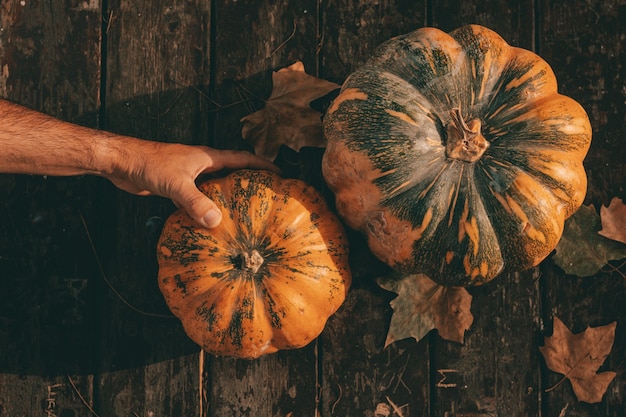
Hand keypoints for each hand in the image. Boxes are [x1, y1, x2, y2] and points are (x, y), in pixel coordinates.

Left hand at [103, 140, 278, 227]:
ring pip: (218, 187)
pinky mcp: (179, 187)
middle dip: (252, 183)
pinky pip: (201, 198)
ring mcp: (191, 176)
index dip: (264, 166)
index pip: (244, 159)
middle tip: (268, 198)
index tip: (281, 175)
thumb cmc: (150, 164)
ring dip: (230, 197)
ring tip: (246, 215)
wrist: (122, 162)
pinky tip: (213, 223)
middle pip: (234, 172)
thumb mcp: (177, 184)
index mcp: (209, 158)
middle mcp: (203, 165)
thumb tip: (216, 222)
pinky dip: (209, 208)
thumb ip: (196, 203)